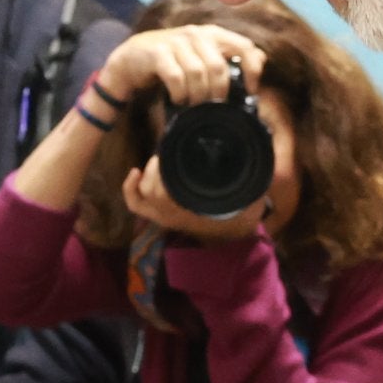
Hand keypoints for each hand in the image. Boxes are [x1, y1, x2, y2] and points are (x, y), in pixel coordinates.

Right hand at [99, 21, 261, 115]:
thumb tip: (260, 64)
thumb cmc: (173, 62)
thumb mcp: (203, 58)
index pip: (245, 46)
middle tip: (213, 107)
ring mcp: (175, 41)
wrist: (132, 59)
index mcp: (213, 34)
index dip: (252, 70)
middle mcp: (196, 34)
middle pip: (219, 67)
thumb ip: (229, 61)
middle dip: (218, 93)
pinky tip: (178, 99)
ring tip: (193, 106)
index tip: (250, 91)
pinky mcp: (156, 52)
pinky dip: (180, 93)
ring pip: (198, 73)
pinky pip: (176, 76)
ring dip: (197, 96)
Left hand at [118, 155, 266, 244]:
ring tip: (162, 162)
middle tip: (174, 155)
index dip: (164, 170)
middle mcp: (173, 214)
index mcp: (191, 209)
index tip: (179, 155)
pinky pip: (136, 204)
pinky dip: (131, 187)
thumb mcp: (249, 193)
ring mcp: (164, 217)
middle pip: (151, 189)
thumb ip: (248, 174)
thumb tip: (250, 145)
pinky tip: (136, 171)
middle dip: (159, 168)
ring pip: (143, 195)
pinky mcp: (160, 216)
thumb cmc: (241, 213)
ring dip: (148, 176)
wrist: (236, 238)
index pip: (162, 190)